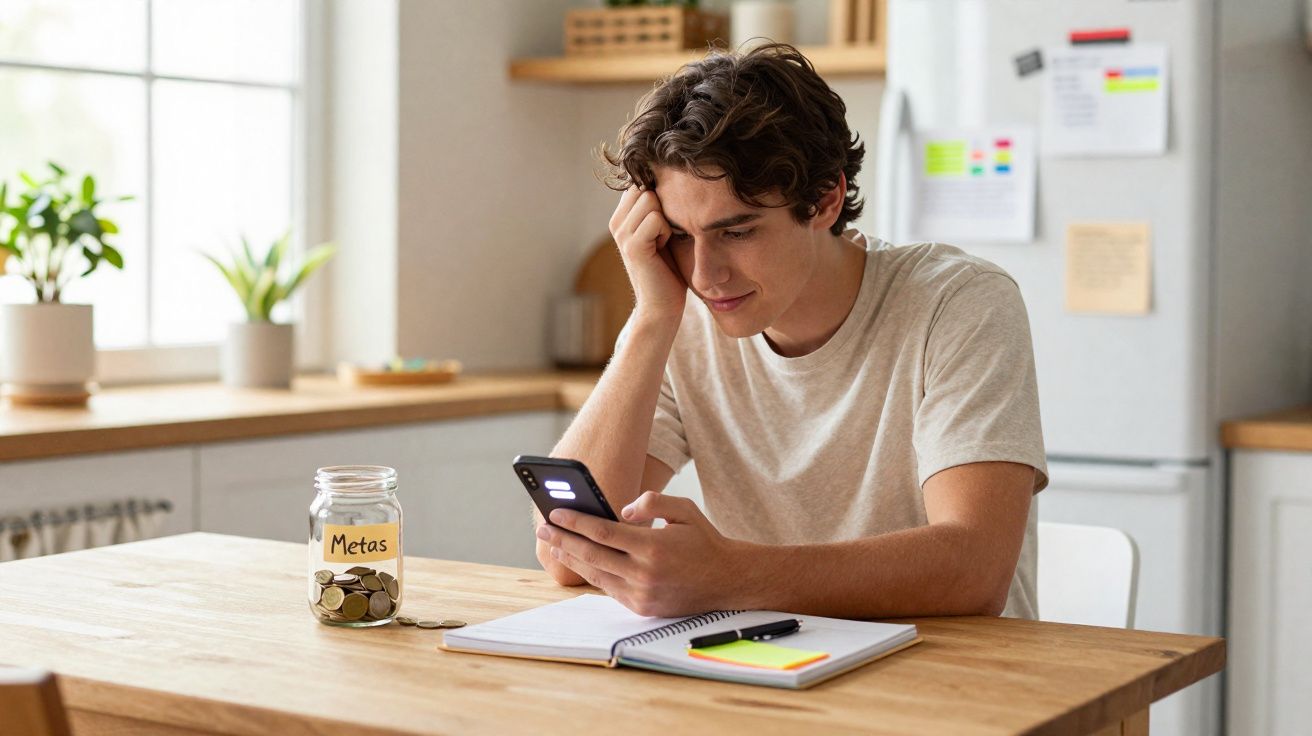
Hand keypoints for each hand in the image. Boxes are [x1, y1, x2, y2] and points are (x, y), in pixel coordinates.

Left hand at [535, 491, 754, 617]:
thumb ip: (652, 502)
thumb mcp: (684, 510)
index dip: (575, 522)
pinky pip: (609, 588)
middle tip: (543, 527)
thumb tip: (621, 511)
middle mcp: (644, 573)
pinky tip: (580, 561)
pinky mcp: (642, 607)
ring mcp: (641, 594)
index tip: (555, 512)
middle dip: (563, 540)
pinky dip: (592, 574)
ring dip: (572, 558)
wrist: (727, 580)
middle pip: (591, 554)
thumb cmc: (704, 541)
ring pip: (595, 574)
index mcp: (653, 547)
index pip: (602, 532)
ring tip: (554, 544)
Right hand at [608, 186, 686, 323]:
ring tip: (664, 241)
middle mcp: (616, 222)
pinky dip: (667, 232)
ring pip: (650, 198)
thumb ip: (658, 207)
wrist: (662, 306)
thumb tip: (670, 176)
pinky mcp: (632, 246)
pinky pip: (656, 218)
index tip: (667, 220)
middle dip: (664, 205)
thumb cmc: (668, 269)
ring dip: (666, 219)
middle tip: (666, 233)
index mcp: (622, 217)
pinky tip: (663, 248)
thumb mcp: (663, 231)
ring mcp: (621, 233)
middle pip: (646, 186)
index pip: (641, 182)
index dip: (661, 195)